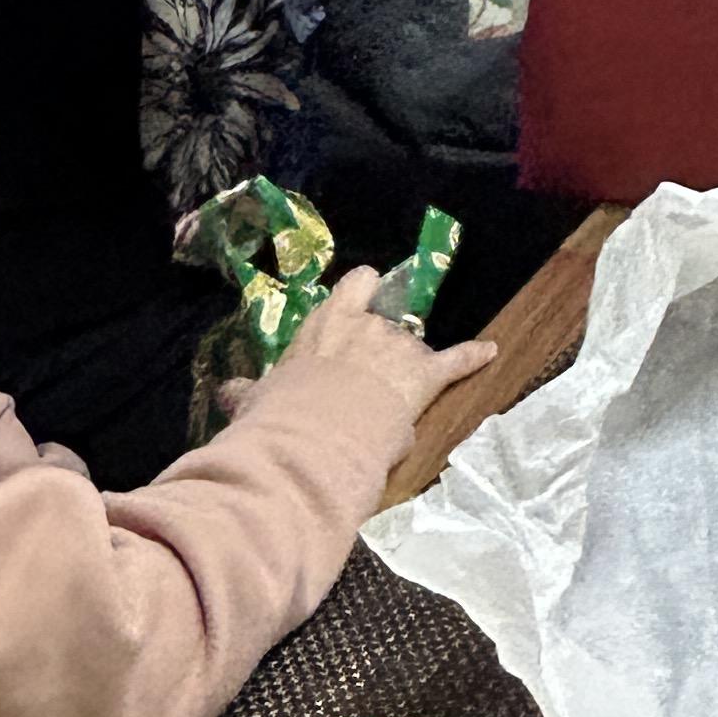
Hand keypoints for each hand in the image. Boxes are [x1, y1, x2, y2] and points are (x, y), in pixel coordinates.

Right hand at [219, 270, 498, 428]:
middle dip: (383, 341)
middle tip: (371, 369)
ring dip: (409, 364)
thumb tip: (227, 391)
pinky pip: (455, 360)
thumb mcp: (260, 399)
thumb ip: (249, 392)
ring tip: (399, 394)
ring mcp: (400, 347)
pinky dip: (473, 356)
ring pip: (413, 344)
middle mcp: (368, 324)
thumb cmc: (286, 411)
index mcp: (329, 322)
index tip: (360, 300)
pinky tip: (490, 351)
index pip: (354, 286)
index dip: (361, 292)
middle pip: (386, 319)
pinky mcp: (425, 374)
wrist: (320, 430)